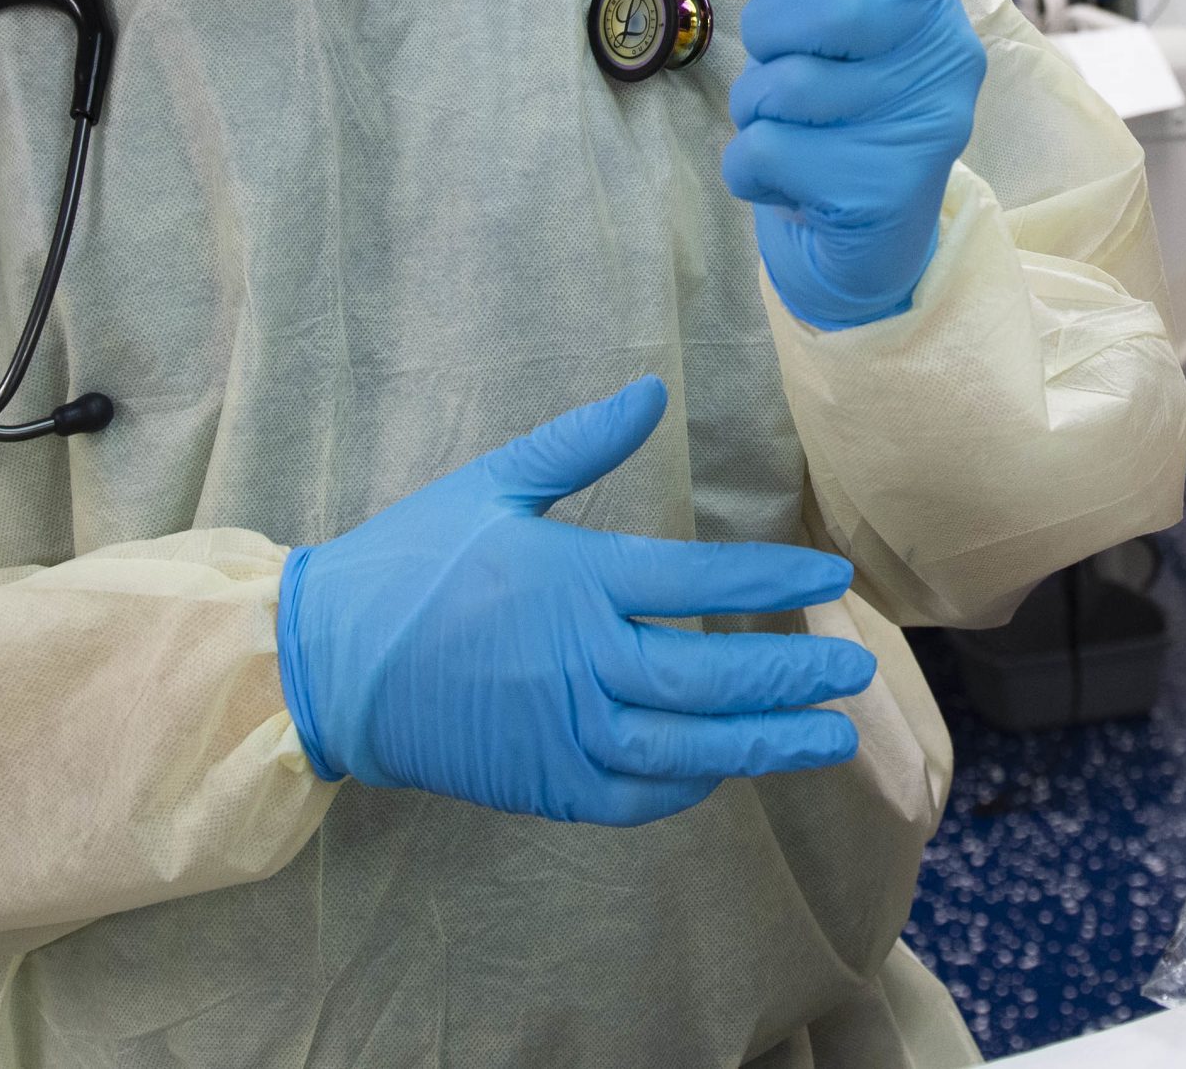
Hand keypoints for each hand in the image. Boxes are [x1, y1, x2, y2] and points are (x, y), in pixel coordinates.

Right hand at [277, 377, 870, 826]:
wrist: (328, 664)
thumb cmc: (410, 562)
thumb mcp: (492, 484)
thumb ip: (580, 442)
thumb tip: (652, 390)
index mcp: (575, 579)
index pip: (698, 579)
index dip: (771, 580)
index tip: (830, 579)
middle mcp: (581, 660)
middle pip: (709, 671)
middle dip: (790, 674)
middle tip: (857, 671)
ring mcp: (564, 731)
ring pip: (687, 745)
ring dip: (764, 742)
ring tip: (829, 738)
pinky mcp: (543, 784)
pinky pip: (636, 795)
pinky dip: (690, 787)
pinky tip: (729, 771)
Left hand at [724, 0, 986, 328]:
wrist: (868, 247)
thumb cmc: (849, 118)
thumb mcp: (858, 32)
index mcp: (937, 13)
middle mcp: (944, 67)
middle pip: (831, 9)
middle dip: (771, 28)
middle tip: (775, 56)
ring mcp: (917, 132)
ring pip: (785, 84)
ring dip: (757, 105)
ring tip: (788, 126)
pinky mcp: (876, 193)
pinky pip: (764, 151)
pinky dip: (750, 166)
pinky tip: (783, 179)